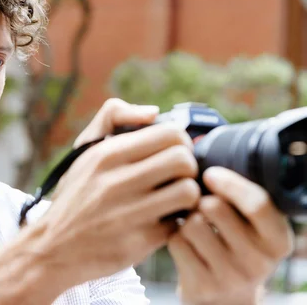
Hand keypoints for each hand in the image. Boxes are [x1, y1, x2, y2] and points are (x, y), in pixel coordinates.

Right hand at [34, 98, 201, 288]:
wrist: (52, 247)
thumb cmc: (75, 195)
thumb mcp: (84, 150)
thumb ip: (113, 117)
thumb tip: (154, 112)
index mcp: (107, 154)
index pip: (170, 134)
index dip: (179, 142)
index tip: (173, 153)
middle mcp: (117, 181)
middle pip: (184, 160)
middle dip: (188, 168)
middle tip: (177, 177)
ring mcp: (129, 213)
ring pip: (188, 192)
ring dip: (187, 196)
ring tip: (173, 199)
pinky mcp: (139, 243)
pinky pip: (179, 224)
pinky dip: (175, 223)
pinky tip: (162, 221)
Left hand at [168, 167, 293, 304]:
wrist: (225, 298)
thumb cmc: (234, 246)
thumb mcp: (251, 226)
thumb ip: (241, 199)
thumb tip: (204, 159)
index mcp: (277, 240)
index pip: (257, 203)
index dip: (229, 182)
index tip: (210, 174)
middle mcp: (259, 261)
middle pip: (215, 208)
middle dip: (200, 200)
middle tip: (199, 205)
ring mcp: (230, 277)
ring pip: (192, 224)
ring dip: (186, 220)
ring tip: (194, 227)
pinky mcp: (202, 286)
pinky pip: (176, 242)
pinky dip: (174, 236)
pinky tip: (184, 243)